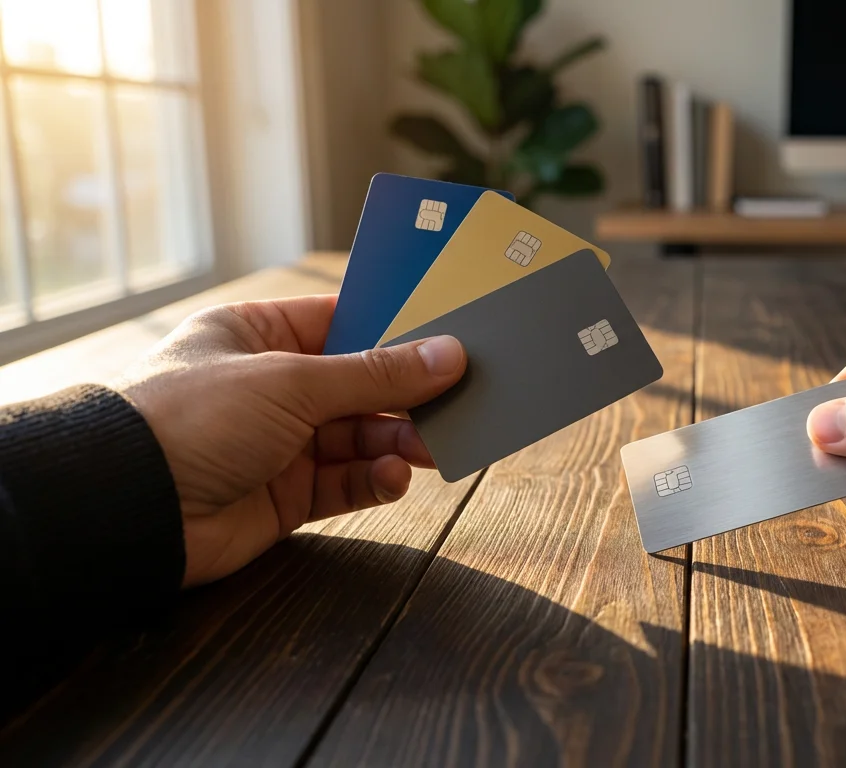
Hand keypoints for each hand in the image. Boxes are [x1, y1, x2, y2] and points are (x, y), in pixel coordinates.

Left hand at [116, 295, 466, 586]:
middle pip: (360, 384)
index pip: (342, 322)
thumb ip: (376, 375)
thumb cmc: (193, 419)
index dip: (397, 329)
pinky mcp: (285, 496)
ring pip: (360, 436)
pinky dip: (375, 480)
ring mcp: (278, 443)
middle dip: (409, 395)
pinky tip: (394, 477)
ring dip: (399, 442)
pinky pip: (346, 483)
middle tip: (462, 399)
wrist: (130, 508)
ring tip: (434, 447)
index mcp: (257, 335)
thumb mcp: (293, 382)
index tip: (452, 333)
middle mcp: (270, 386)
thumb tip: (449, 355)